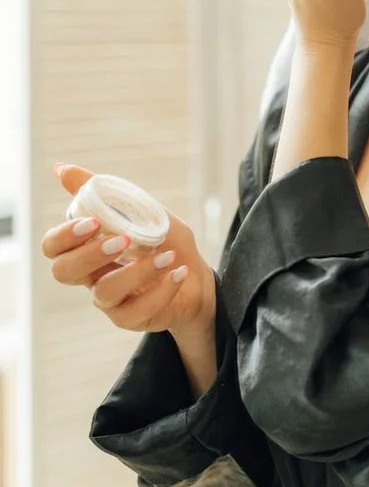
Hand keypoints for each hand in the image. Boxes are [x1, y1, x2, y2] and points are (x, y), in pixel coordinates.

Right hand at [41, 164, 215, 337]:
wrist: (197, 276)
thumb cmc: (163, 240)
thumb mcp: (140, 209)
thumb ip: (103, 191)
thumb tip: (60, 168)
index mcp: (87, 247)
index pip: (53, 246)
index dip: (64, 236)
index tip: (93, 222)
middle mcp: (91, 275)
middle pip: (63, 272)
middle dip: (90, 254)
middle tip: (124, 239)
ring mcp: (108, 300)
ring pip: (104, 292)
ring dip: (139, 270)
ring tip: (168, 255)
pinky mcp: (130, 318)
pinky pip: (136, 310)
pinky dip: (162, 288)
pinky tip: (179, 271)